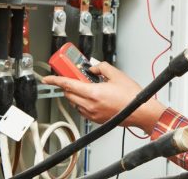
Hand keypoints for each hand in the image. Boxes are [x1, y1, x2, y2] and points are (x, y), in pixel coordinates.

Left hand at [42, 62, 165, 134]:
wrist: (140, 112)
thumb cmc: (131, 97)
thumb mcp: (117, 74)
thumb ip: (101, 67)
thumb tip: (93, 68)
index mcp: (93, 93)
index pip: (68, 85)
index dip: (55, 80)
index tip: (48, 79)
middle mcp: (90, 105)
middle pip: (69, 94)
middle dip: (69, 85)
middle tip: (75, 77)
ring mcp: (92, 114)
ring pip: (75, 102)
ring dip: (76, 94)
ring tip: (88, 86)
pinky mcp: (96, 119)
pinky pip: (82, 109)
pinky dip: (82, 102)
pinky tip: (93, 96)